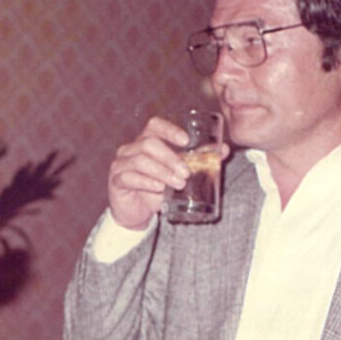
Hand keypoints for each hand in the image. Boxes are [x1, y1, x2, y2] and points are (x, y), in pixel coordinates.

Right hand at [107, 117, 227, 229]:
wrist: (137, 213)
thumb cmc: (157, 190)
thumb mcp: (178, 175)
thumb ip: (197, 162)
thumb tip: (223, 150)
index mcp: (145, 142)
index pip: (154, 126)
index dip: (169, 130)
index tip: (186, 141)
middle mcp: (130, 149)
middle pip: (148, 143)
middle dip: (170, 157)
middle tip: (186, 172)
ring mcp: (121, 164)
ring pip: (140, 160)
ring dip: (162, 171)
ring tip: (178, 183)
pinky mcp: (116, 180)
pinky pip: (129, 177)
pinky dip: (146, 181)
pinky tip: (158, 188)